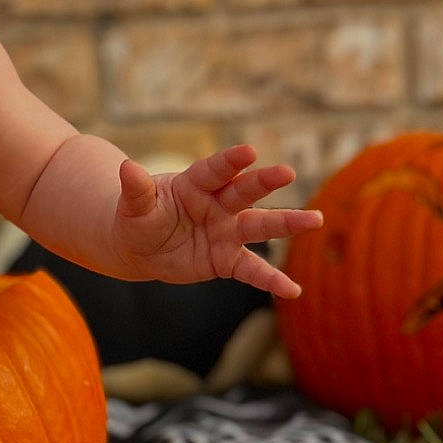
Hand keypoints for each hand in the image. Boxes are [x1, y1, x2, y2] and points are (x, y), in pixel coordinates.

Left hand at [111, 144, 322, 300]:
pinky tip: (293, 290)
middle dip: (265, 181)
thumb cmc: (138, 218)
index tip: (250, 152)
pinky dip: (271, 280)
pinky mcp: (227, 259)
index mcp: (195, 183)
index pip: (215, 169)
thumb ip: (136, 189)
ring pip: (259, 226)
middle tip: (288, 172)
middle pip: (245, 191)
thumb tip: (126, 168)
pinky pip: (252, 270)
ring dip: (287, 223)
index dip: (231, 161)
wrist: (140, 247)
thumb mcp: (133, 206)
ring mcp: (226, 231)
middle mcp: (217, 204)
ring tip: (316, 219)